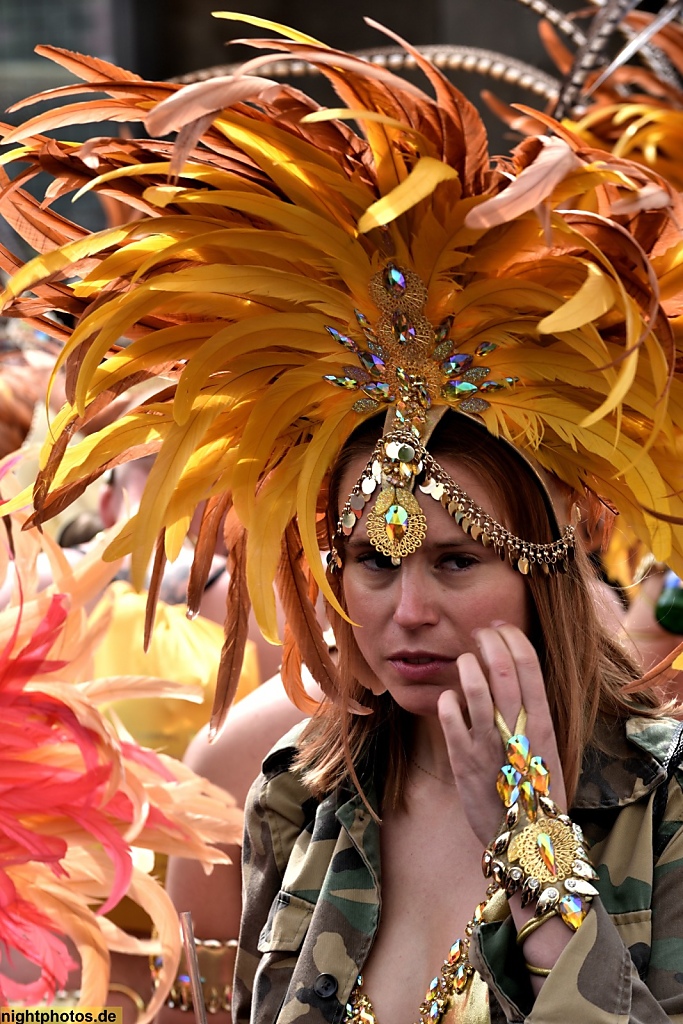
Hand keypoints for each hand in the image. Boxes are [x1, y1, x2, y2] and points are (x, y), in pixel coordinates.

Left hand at [437, 623, 565, 847]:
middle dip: (489, 642)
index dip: (514, 639)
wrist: (527, 841)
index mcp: (542, 724)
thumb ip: (530, 713)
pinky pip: (451, 718)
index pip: (530, 666)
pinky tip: (448, 699)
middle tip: (480, 634)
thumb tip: (509, 675)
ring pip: (476, 689)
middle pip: (503, 669)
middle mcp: (518, 730)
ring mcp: (489, 744)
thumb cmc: (534, 789)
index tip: (502, 628)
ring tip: (464, 661)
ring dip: (467, 666)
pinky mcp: (463, 761)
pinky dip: (448, 701)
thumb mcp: (543, 747)